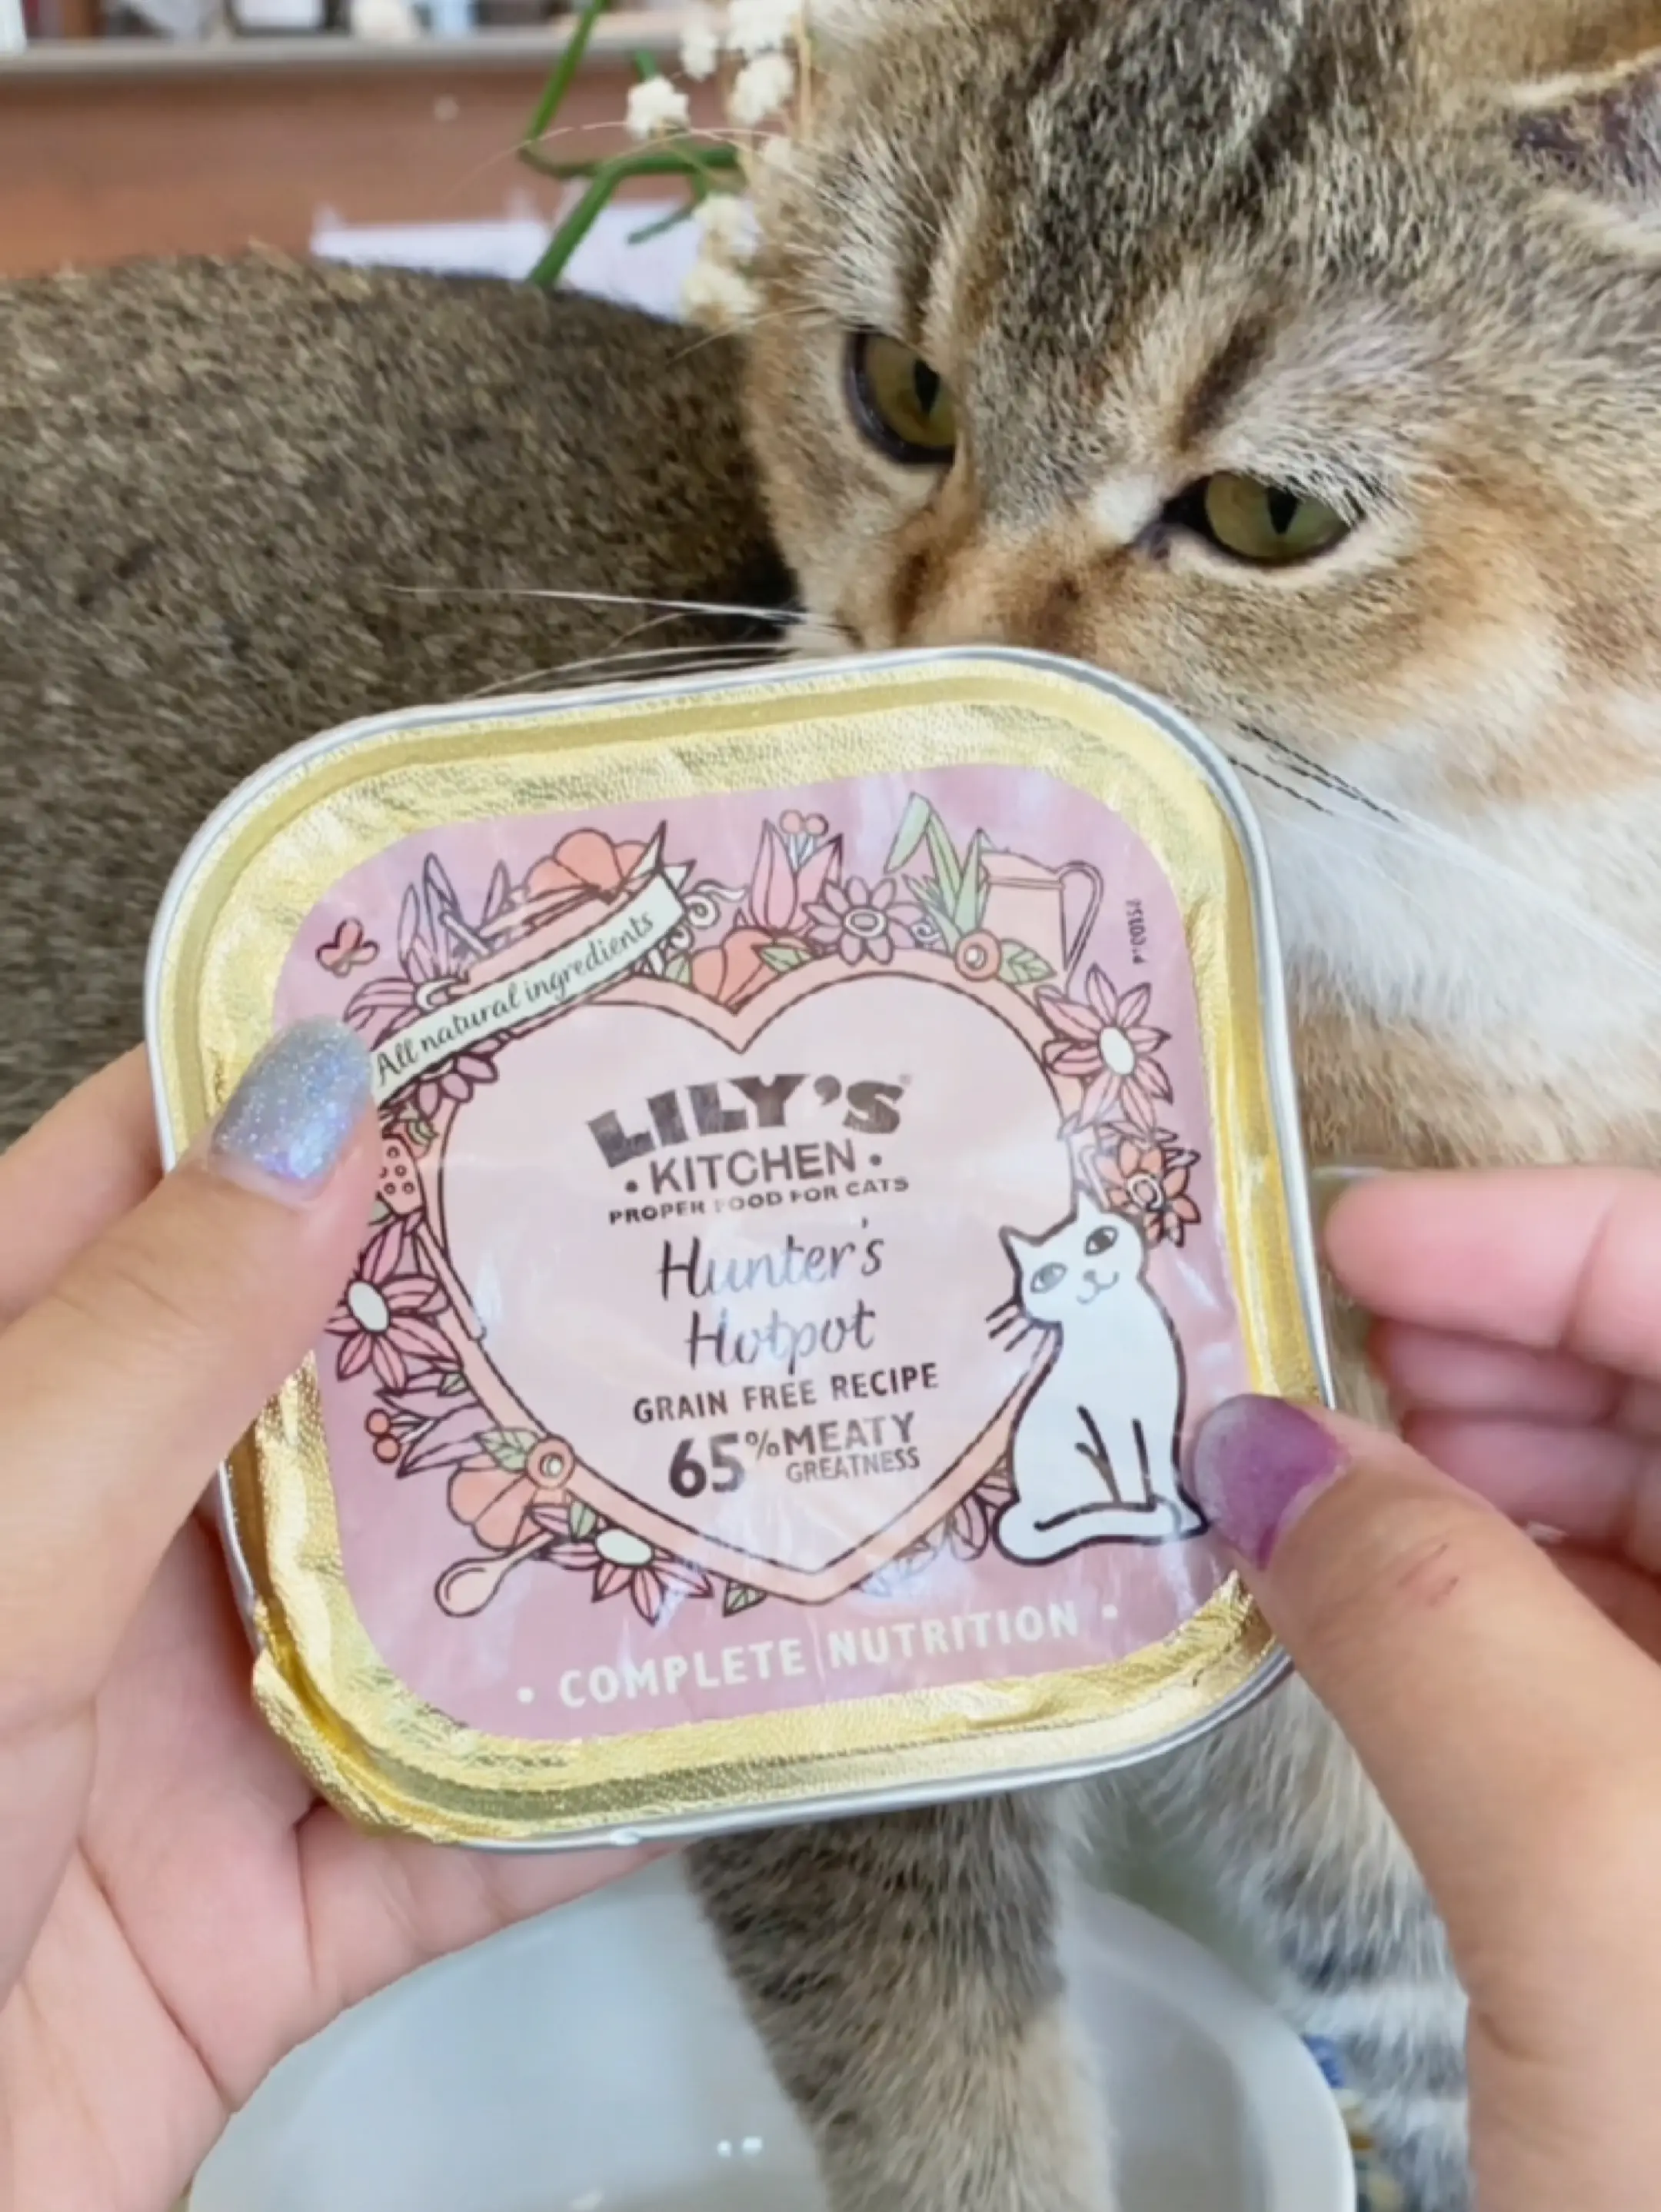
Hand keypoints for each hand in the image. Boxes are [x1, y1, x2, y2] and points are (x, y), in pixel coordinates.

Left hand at [0, 1031, 648, 2211]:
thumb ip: (146, 1344)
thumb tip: (312, 1102)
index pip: (147, 1188)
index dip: (304, 1076)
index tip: (481, 993)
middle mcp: (88, 1567)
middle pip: (323, 1391)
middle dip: (488, 1302)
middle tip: (679, 1190)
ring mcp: (181, 1753)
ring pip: (414, 1608)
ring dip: (561, 1547)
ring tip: (734, 1418)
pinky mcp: (259, 1933)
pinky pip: (456, 1842)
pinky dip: (576, 1796)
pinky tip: (703, 1717)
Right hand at [1192, 1168, 1660, 2211]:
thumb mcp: (1613, 1886)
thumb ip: (1432, 1624)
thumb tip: (1259, 1451)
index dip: (1555, 1244)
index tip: (1348, 1245)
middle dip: (1497, 1366)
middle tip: (1296, 1383)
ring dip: (1486, 1489)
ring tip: (1311, 1489)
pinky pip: (1639, 1664)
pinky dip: (1509, 1614)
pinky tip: (1384, 1615)